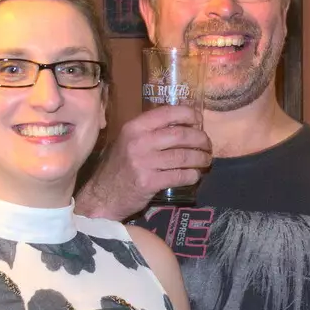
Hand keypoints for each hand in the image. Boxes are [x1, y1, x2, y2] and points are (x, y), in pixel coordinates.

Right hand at [76, 104, 210, 219]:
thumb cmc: (118, 167)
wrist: (102, 196)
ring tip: (206, 160)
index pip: (168, 113)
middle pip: (181, 135)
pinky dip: (192, 176)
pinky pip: (179, 176)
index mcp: (134, 127)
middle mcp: (139, 141)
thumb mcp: (128, 141)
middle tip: (207, 145)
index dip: (189, 115)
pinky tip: (194, 176)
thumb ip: (150, 132)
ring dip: (200, 158)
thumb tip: (182, 124)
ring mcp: (144, 162)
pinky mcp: (149, 182)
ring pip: (183, 156)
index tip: (199, 121)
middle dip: (200, 139)